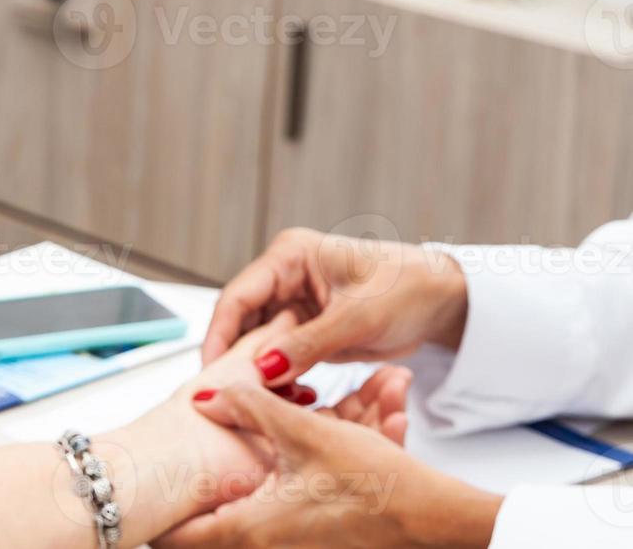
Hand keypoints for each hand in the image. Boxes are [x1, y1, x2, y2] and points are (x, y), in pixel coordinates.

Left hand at [104, 313, 413, 533]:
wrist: (434, 517)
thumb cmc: (374, 485)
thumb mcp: (302, 432)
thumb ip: (248, 407)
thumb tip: (205, 395)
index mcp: (251, 526)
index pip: (179, 539)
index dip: (153, 521)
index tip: (133, 503)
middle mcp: (267, 544)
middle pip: (208, 529)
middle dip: (193, 499)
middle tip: (167, 477)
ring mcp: (292, 544)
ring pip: (247, 511)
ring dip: (243, 478)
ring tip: (238, 458)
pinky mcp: (315, 536)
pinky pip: (281, 508)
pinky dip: (282, 478)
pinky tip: (291, 453)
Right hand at [203, 228, 469, 385]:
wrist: (446, 300)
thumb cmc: (408, 289)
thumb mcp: (358, 318)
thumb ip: (308, 344)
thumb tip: (265, 369)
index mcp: (290, 256)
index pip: (238, 295)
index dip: (220, 333)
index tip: (210, 370)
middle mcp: (286, 276)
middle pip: (241, 319)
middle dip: (234, 357)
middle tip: (227, 394)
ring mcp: (295, 303)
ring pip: (257, 340)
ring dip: (257, 370)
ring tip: (256, 400)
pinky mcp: (308, 327)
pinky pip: (280, 354)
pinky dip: (279, 377)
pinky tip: (282, 398)